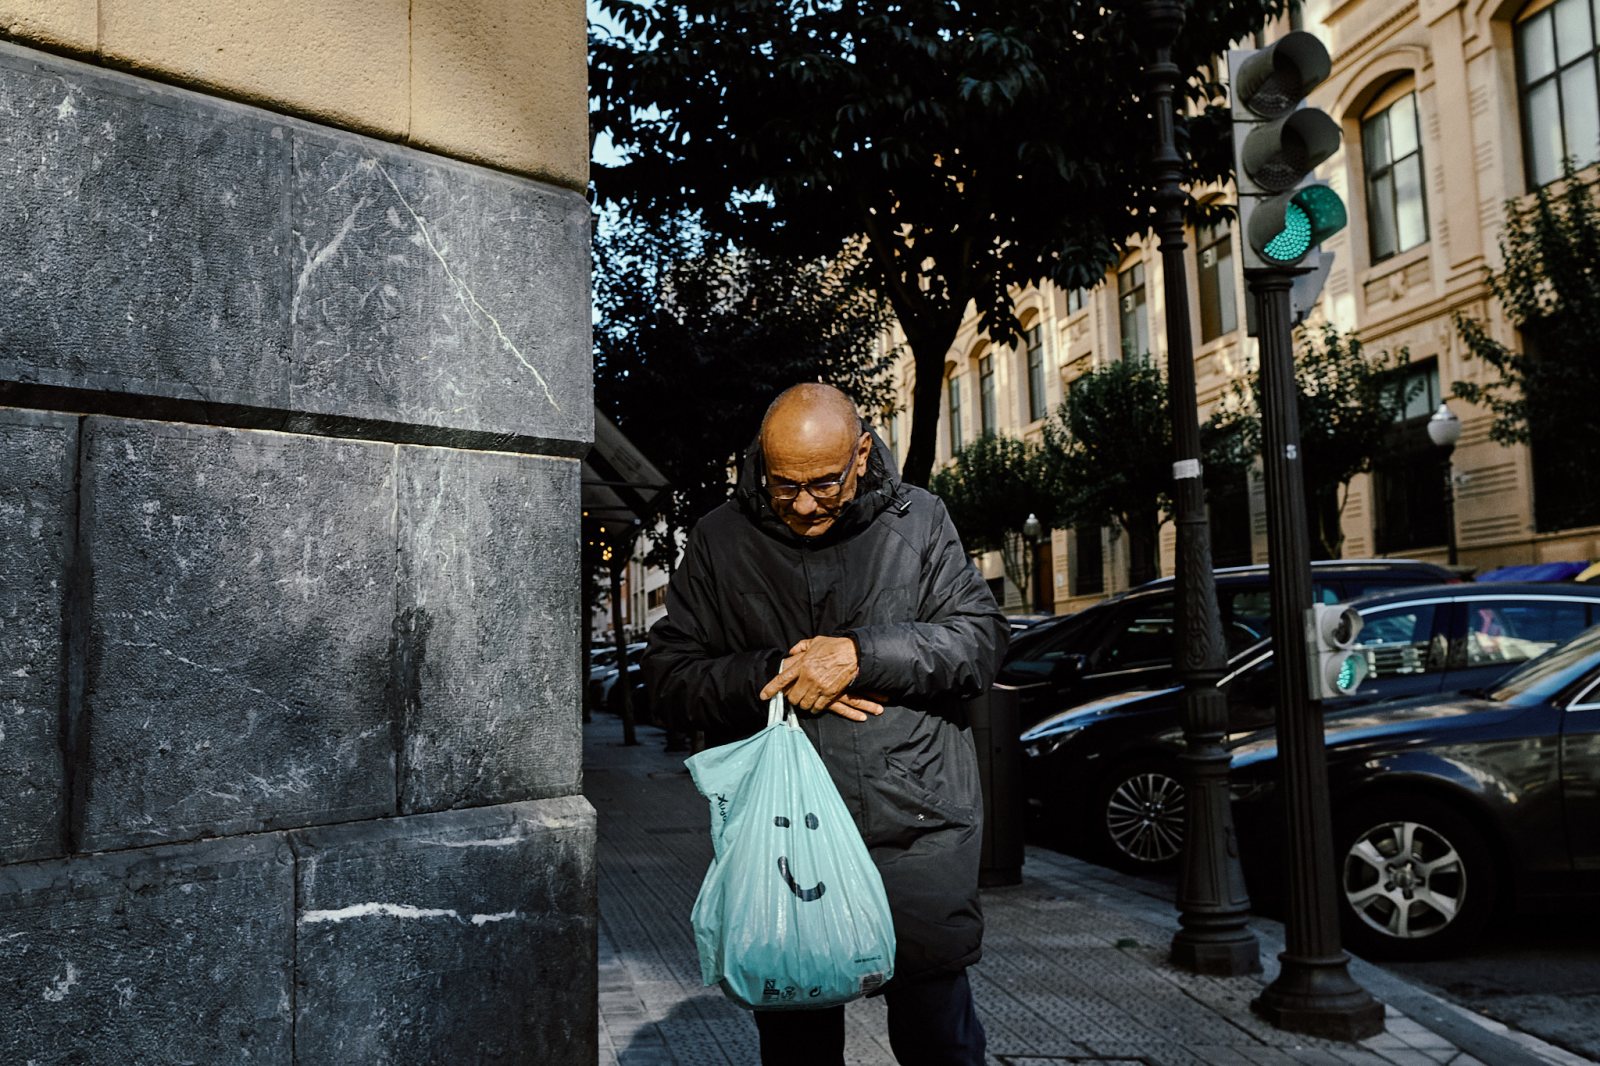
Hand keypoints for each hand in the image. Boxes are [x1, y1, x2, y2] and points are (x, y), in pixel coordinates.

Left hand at [760, 636, 881, 720]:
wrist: (854, 653)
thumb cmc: (834, 646)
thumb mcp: (815, 641)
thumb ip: (800, 647)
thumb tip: (791, 653)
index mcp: (802, 664)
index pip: (782, 679)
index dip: (771, 689)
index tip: (763, 696)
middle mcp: (808, 677)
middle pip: (793, 697)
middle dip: (792, 698)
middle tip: (795, 696)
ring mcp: (819, 686)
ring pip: (804, 704)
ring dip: (803, 704)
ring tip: (806, 700)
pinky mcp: (830, 693)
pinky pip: (818, 707)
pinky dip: (815, 708)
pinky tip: (816, 704)